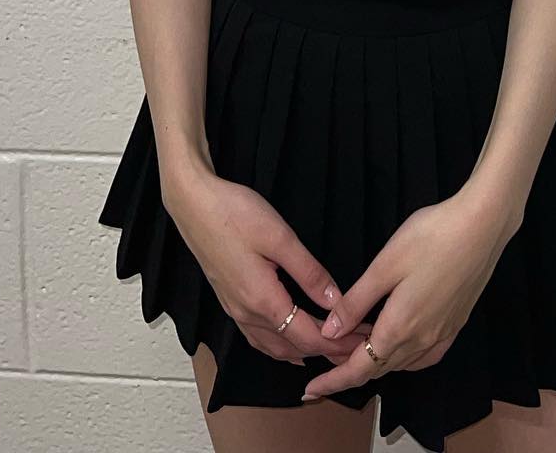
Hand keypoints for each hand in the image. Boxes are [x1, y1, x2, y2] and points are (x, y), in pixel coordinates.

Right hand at [162, 168, 375, 366]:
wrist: (192, 204)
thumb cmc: (233, 214)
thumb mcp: (279, 237)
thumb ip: (309, 272)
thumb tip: (335, 301)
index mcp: (263, 300)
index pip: (308, 336)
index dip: (337, 343)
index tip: (363, 343)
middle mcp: (247, 314)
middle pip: (293, 347)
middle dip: (326, 350)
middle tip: (355, 347)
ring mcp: (234, 310)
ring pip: (273, 347)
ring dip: (303, 351)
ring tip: (330, 348)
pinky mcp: (228, 300)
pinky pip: (258, 337)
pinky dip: (280, 346)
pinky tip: (289, 341)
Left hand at [299, 193, 516, 400]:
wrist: (483, 226)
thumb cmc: (431, 237)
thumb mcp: (385, 264)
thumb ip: (356, 302)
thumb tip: (329, 332)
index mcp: (400, 327)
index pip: (360, 369)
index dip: (333, 381)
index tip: (310, 390)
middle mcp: (422, 340)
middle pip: (379, 369)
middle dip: (349, 370)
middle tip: (325, 358)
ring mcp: (443, 334)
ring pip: (401, 363)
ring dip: (375, 361)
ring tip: (353, 346)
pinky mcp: (456, 323)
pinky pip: (423, 356)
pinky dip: (402, 357)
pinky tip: (396, 342)